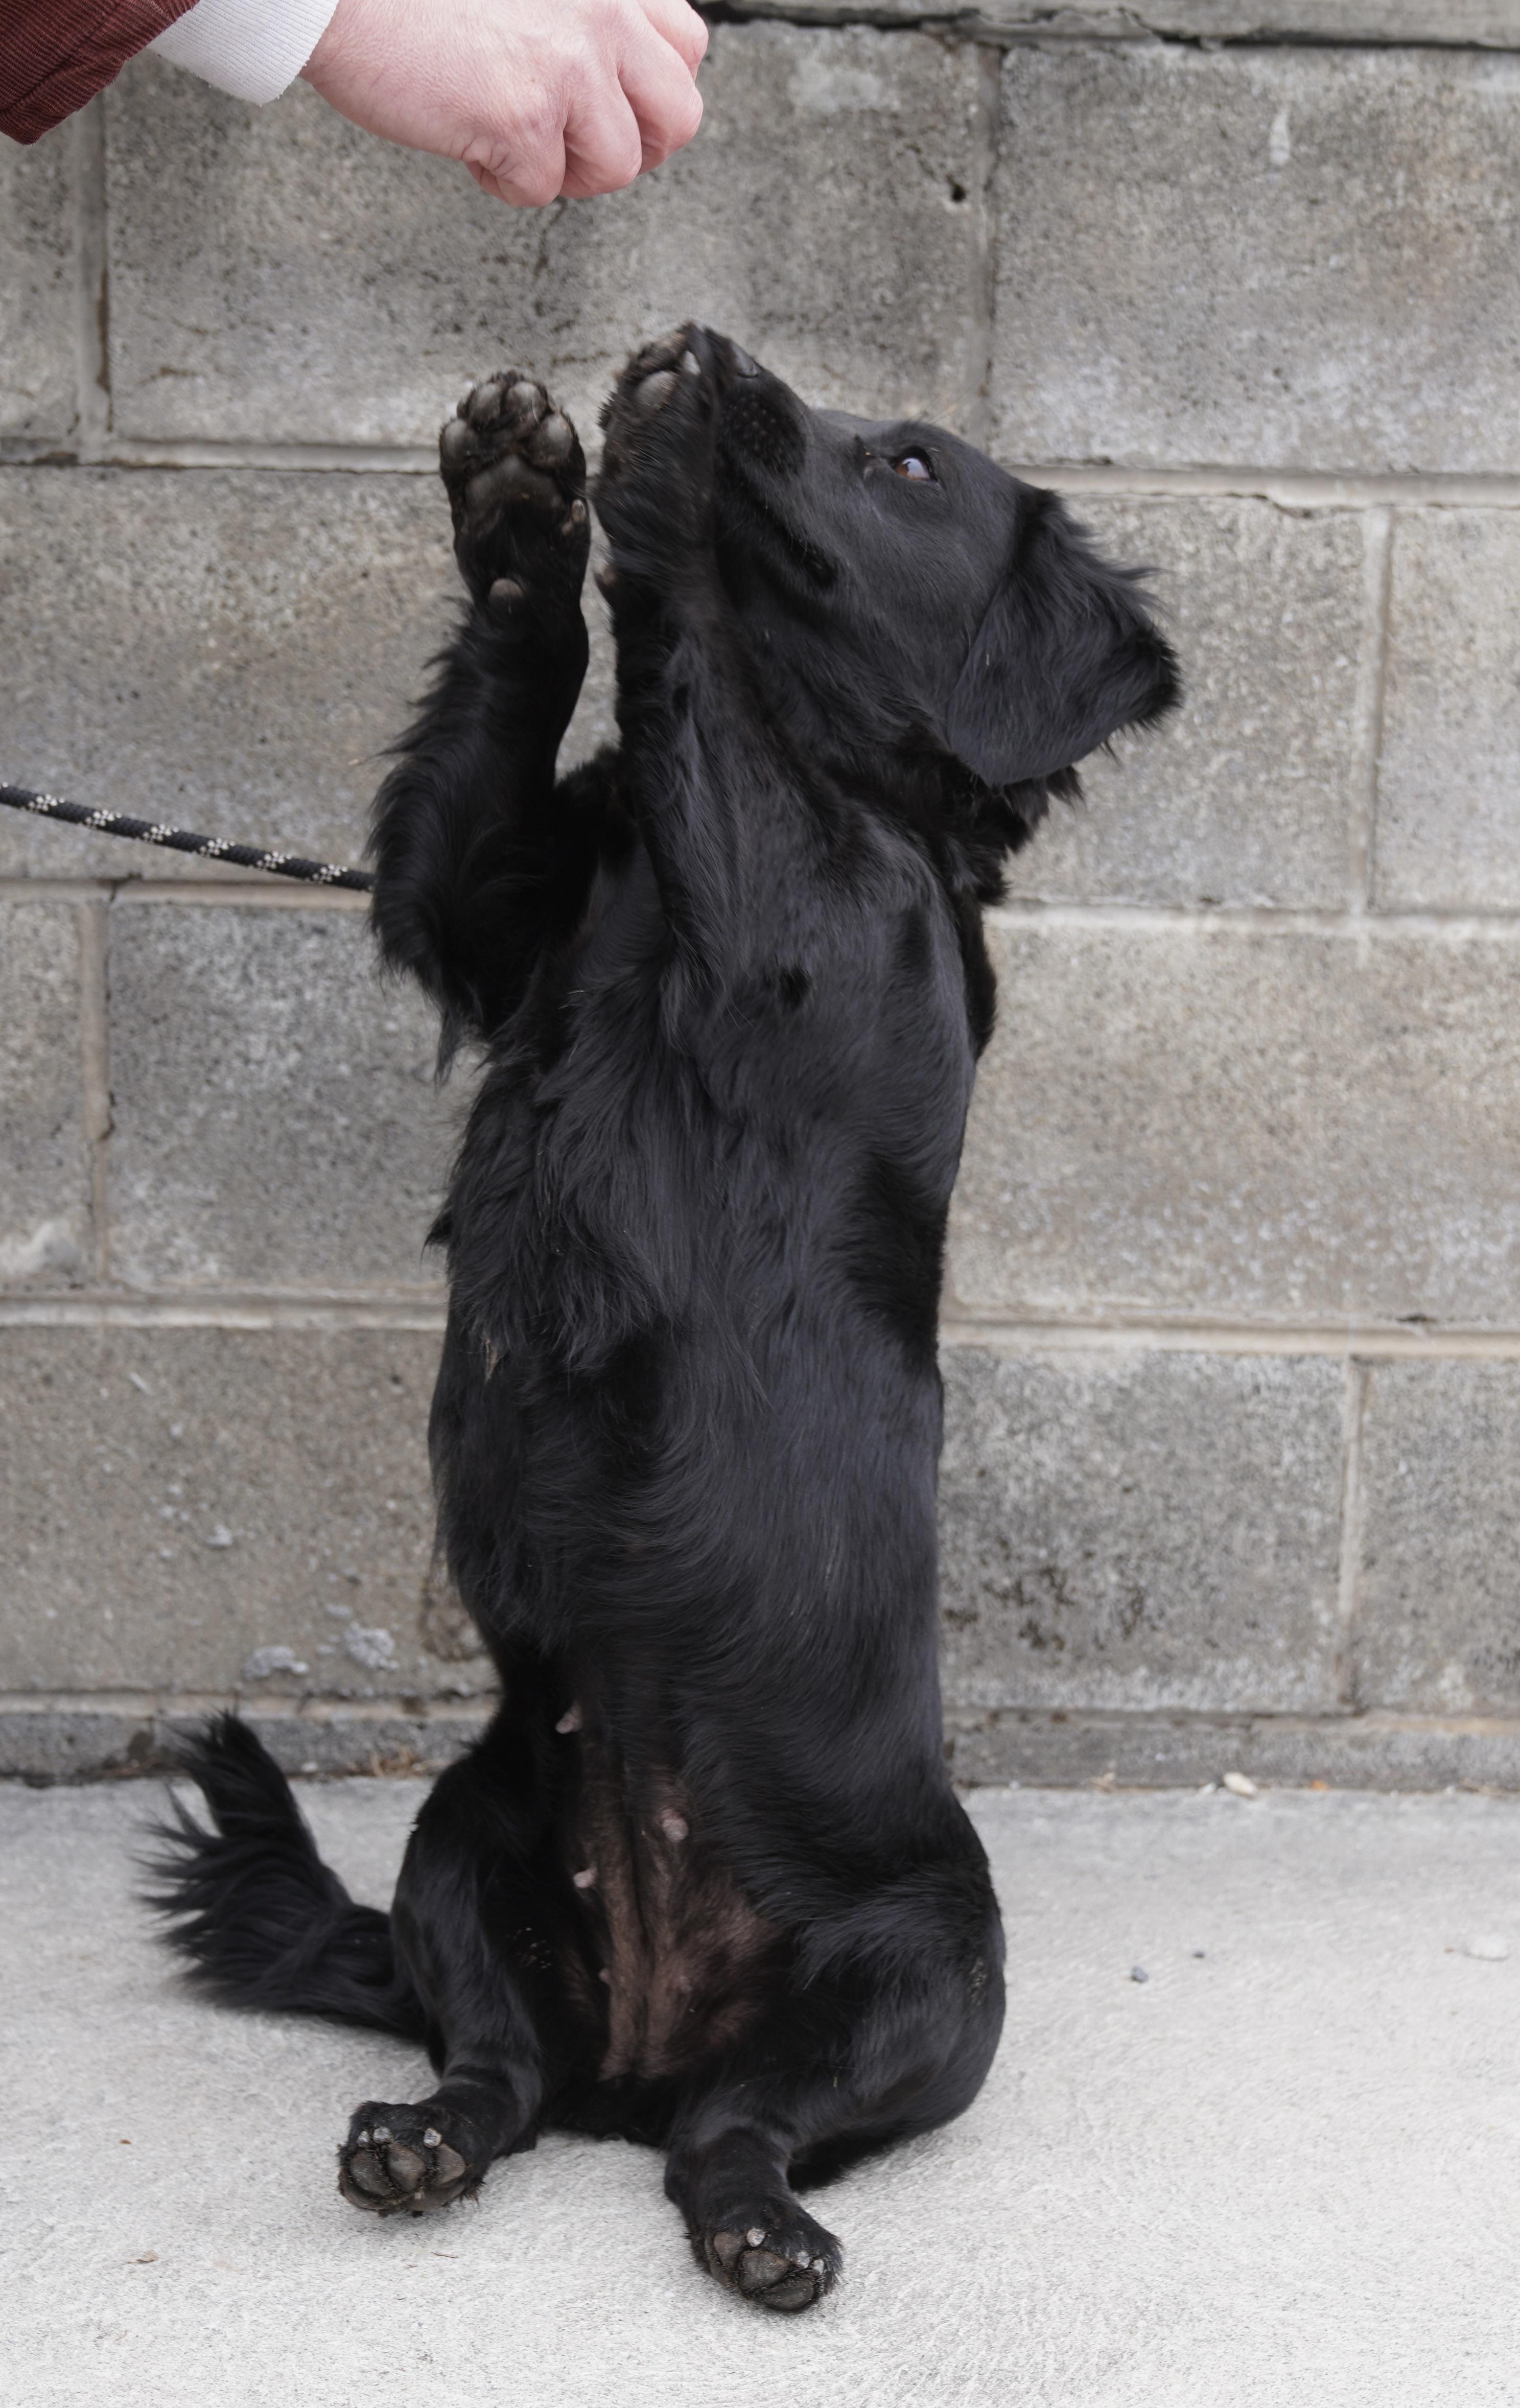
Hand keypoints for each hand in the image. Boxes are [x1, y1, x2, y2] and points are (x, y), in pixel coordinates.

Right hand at [301, 0, 707, 205]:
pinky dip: (502, 181)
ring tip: (511, 139)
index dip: (651, 93)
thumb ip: (577, 14)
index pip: (686, 48)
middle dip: (631, 146)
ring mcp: (571, 64)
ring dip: (566, 171)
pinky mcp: (525, 117)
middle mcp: (603, 11)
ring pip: (619, 164)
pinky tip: (468, 139)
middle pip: (677, 115)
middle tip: (575, 143)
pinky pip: (542, 188)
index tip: (611, 105)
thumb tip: (612, 77)